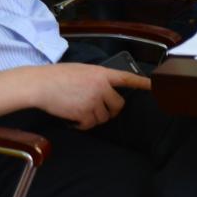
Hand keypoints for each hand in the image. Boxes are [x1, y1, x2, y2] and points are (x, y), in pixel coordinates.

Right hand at [31, 63, 150, 129]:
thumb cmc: (58, 76)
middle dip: (111, 110)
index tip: (155, 87)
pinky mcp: (84, 113)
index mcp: (102, 73)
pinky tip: (74, 119)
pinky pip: (90, 125)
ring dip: (94, 118)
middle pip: (118, 105)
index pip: (127, 79)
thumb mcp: (83, 70)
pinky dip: (83, 125)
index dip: (143, 84)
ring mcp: (94, 100)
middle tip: (99, 110)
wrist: (41, 84)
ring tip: (80, 111)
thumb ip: (97, 78)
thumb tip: (104, 88)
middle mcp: (102, 87)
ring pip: (104, 117)